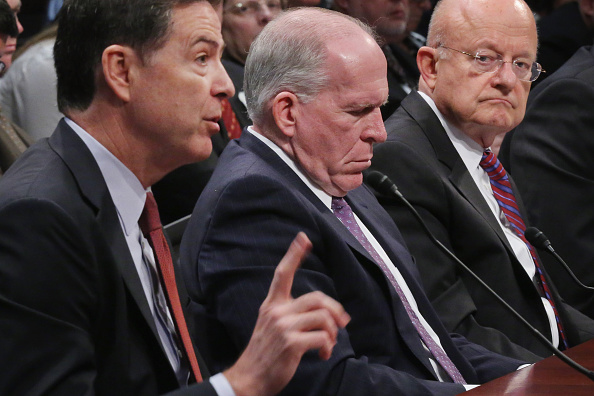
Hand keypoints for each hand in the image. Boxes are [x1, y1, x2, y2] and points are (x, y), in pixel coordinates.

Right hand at [224, 232, 349, 395]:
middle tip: (341, 322)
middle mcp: (277, 312)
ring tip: (328, 343)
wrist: (249, 378)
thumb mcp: (271, 325)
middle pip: (317, 297)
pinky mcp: (292, 344)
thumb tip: (324, 313)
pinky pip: (323, 337)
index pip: (282, 274)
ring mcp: (284, 327)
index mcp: (272, 305)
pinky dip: (328, 346)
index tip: (303, 238)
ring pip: (323, 317)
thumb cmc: (265, 352)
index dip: (294, 255)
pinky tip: (323, 354)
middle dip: (334, 309)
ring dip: (333, 332)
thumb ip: (290, 313)